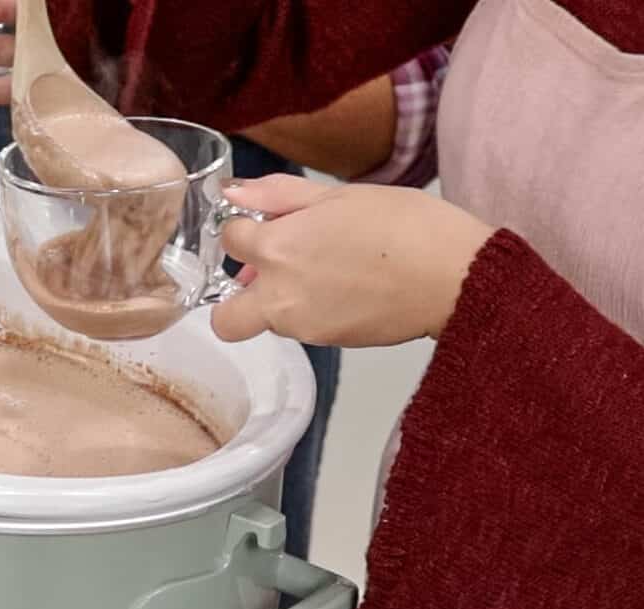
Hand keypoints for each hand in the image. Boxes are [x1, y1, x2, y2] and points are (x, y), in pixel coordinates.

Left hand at [211, 175, 494, 346]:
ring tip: (326, 271)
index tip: (268, 223)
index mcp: (276, 248)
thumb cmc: (404, 224)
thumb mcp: (340, 194)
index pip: (229, 240)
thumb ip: (278, 195)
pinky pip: (299, 328)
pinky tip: (346, 288)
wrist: (454, 277)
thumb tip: (231, 193)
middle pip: (225, 318)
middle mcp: (278, 295)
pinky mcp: (327, 343)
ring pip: (265, 322)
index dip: (245, 228)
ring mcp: (301, 325)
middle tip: (270, 273)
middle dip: (235, 300)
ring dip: (278, 300)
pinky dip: (310, 310)